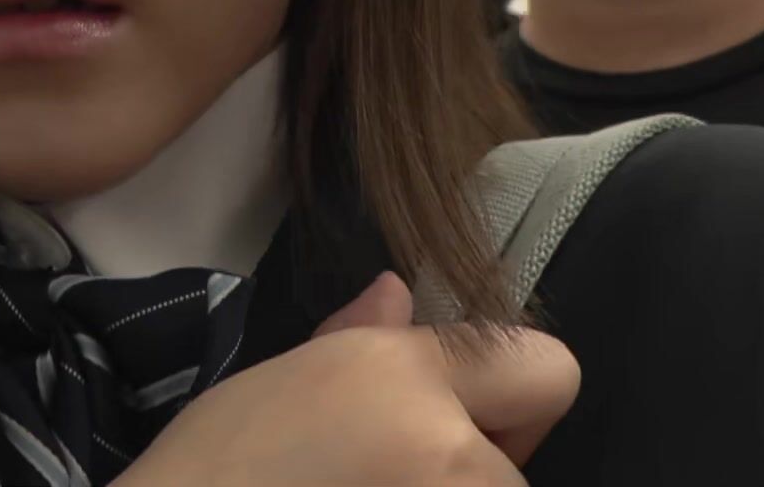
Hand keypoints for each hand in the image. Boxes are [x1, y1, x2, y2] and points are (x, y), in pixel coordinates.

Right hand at [117, 273, 579, 486]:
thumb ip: (361, 339)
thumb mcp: (280, 381)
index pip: (549, 369)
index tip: (455, 424)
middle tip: (376, 477)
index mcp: (405, 377)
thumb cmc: (213, 471)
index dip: (505, 398)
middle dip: (470, 471)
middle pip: (519, 466)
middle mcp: (447, 448)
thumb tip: (398, 295)